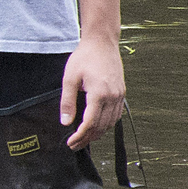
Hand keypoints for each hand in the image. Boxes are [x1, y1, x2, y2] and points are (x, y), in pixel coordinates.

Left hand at [61, 33, 126, 148]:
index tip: (70, 142)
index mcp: (99, 94)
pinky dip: (107, 124)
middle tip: (74, 145)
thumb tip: (65, 122)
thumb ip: (67, 102)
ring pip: (111, 123)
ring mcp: (119, 95)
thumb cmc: (85, 57)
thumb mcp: (70, 78)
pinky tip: (98, 126)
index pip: (90, 123)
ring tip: (85, 138)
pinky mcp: (121, 92)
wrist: (102, 43)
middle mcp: (113, 97)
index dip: (79, 136)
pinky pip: (117, 115)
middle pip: (101, 127)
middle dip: (87, 139)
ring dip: (98, 134)